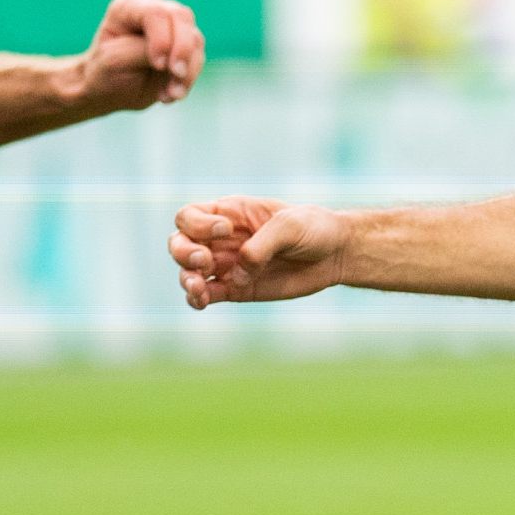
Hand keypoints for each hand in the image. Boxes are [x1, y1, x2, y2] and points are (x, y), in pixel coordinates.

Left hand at [77, 0, 203, 113]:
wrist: (109, 91)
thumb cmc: (105, 73)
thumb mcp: (114, 61)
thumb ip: (142, 51)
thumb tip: (173, 53)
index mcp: (128, 7)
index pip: (155, 13)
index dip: (162, 38)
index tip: (158, 64)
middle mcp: (153, 10)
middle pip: (181, 18)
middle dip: (182, 49)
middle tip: (176, 75)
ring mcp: (171, 27)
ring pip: (194, 39)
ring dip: (187, 70)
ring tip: (171, 94)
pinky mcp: (184, 47)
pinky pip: (198, 58)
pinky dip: (188, 79)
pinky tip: (170, 95)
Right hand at [169, 196, 350, 306]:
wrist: (335, 254)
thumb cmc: (313, 229)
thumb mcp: (290, 226)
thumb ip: (261, 247)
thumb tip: (236, 273)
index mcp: (229, 213)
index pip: (190, 216)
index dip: (198, 225)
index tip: (227, 230)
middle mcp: (220, 239)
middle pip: (179, 243)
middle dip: (184, 253)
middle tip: (205, 262)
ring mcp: (226, 265)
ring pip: (188, 272)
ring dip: (187, 279)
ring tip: (199, 288)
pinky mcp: (236, 289)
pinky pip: (205, 296)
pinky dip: (197, 300)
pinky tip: (202, 301)